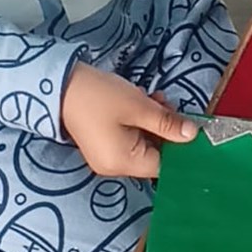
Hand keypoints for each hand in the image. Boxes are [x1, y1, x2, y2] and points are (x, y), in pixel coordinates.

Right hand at [61, 64, 196, 178]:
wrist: (59, 84)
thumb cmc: (99, 97)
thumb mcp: (138, 107)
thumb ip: (167, 123)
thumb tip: (192, 135)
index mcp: (123, 163)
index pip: (164, 165)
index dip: (180, 147)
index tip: (192, 128)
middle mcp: (115, 166)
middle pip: (154, 154)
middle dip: (165, 130)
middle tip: (168, 104)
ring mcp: (107, 156)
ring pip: (143, 143)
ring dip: (153, 122)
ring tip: (155, 99)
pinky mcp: (103, 143)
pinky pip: (130, 138)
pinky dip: (139, 122)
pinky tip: (143, 102)